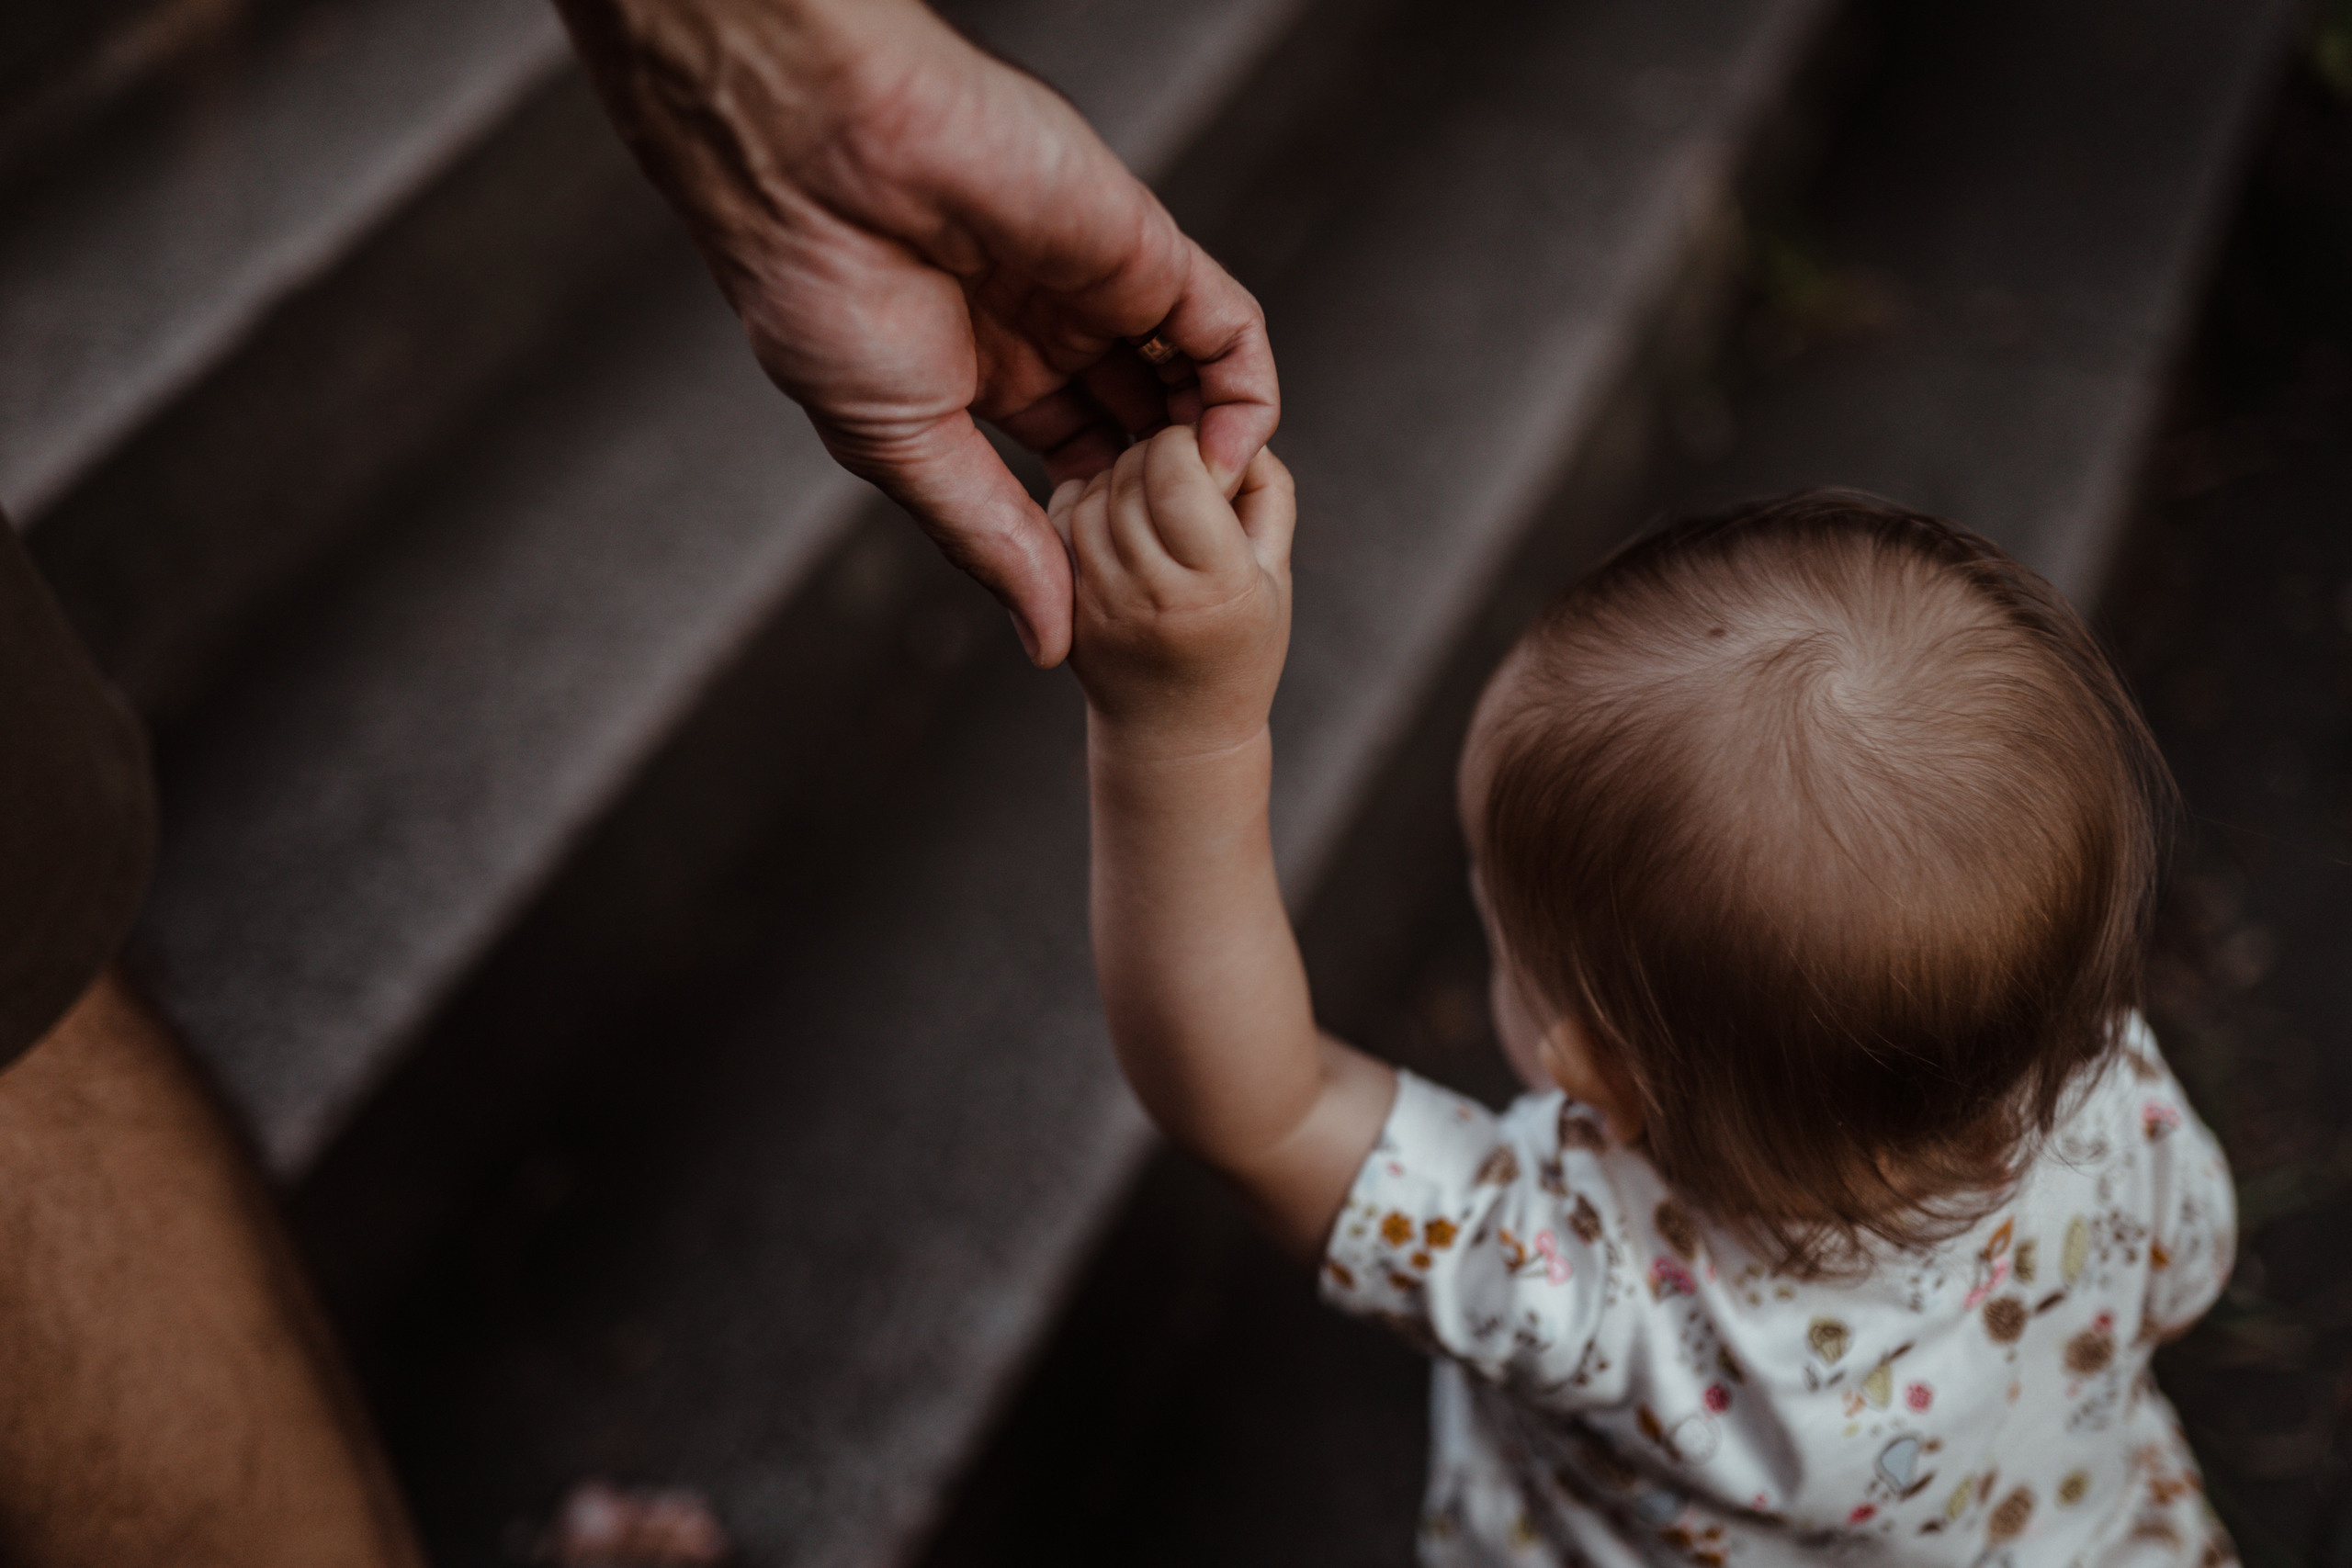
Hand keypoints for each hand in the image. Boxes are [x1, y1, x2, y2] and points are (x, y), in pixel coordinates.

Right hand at [554, 0, 1279, 665]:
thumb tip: (1047, 645)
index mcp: (982, 371)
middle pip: (1142, 428)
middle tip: (1187, 565)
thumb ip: (988, 541)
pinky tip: (1231, 455)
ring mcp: (1101, 286)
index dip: (1104, 524)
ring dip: (1216, 453)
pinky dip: (1245, 391)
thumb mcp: (905, 448)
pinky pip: (1225, 327)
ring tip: (1218, 521)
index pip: (1075, 459)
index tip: (1121, 591)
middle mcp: (1050, 328)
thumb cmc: (823, 293)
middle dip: (1168, 496)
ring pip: (1193, 382)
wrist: (820, 164)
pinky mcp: (1144, 248)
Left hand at [1057, 427, 1292, 757]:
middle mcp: (1149, 595)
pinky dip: (1085, 502)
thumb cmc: (1241, 643)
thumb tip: (1228, 425)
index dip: (1186, 440)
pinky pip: (1061, 524)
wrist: (1176, 735)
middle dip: (1153, 452)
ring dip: (1118, 476)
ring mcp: (1098, 606)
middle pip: (1129, 475)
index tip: (1205, 454)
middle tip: (1178, 468)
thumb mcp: (1276, 571)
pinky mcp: (1064, 611)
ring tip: (1150, 496)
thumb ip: (1265, 488)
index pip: (1177, 471)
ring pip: (1090, 494)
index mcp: (1216, 584)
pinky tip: (1115, 517)